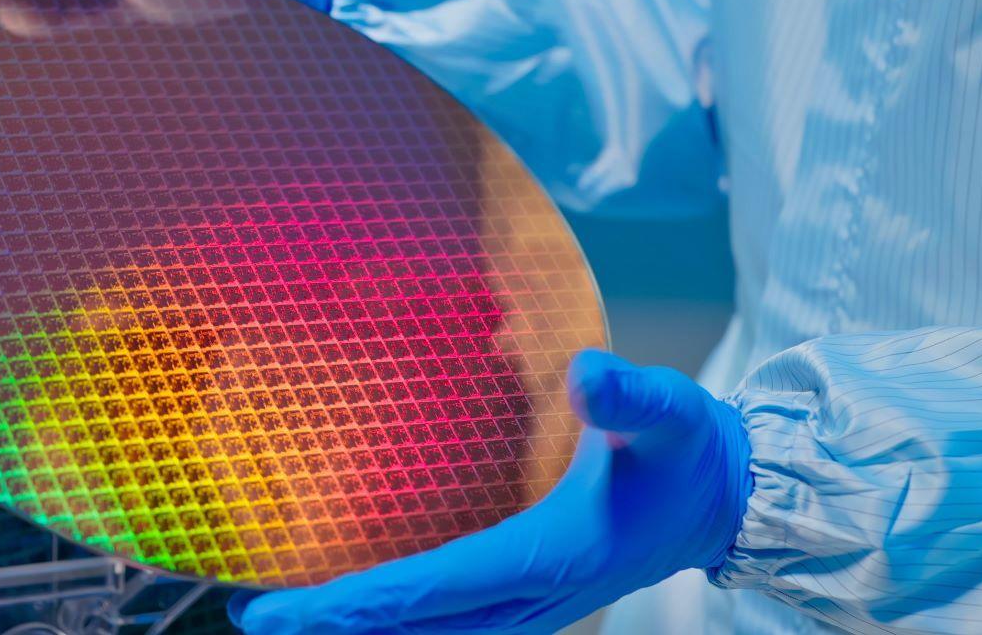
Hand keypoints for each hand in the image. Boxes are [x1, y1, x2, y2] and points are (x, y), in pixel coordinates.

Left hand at [231, 349, 751, 634]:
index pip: (430, 588)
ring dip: (364, 631)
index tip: (284, 609)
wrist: (728, 497)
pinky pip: (453, 626)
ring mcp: (532, 607)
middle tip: (253, 619)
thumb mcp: (668, 411)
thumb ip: (629, 393)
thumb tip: (586, 371)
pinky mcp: (529, 599)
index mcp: (549, 556)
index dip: (354, 603)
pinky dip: (401, 624)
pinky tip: (360, 614)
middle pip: (416, 626)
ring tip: (287, 623)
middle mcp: (532, 596)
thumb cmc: (687, 449)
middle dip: (335, 627)